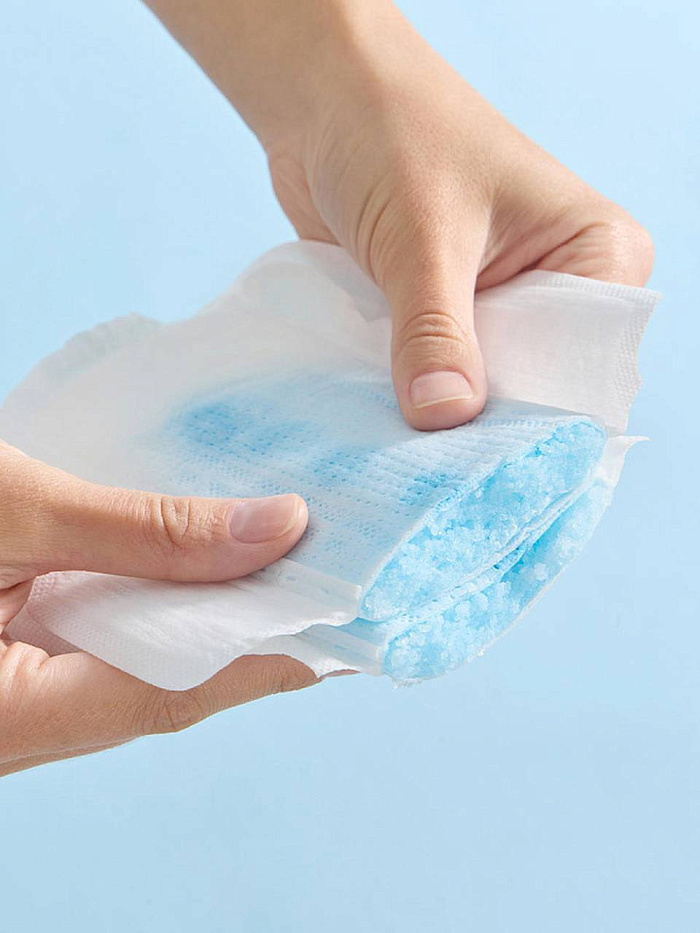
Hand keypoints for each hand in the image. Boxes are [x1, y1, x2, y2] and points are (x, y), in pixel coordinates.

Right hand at [0, 442, 314, 776]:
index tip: (345, 628)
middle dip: (244, 640)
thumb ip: (143, 529)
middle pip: (156, 691)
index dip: (264, 660)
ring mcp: (13, 704)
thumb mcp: (22, 511)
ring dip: (200, 625)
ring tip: (278, 576)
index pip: (166, 695)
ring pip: (130, 675)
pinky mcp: (13, 671)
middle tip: (325, 593)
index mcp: (6, 718)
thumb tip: (276, 527)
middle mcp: (11, 732)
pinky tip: (195, 576)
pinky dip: (150, 615)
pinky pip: (98, 655)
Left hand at [146, 0, 653, 430]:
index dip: (534, 415)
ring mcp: (501, 303)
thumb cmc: (394, 133)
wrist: (326, 101)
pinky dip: (409, 394)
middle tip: (436, 475)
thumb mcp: (423, 237)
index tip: (483, 466)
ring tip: (404, 459)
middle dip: (481, 422)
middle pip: (533, 383)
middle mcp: (559, 285)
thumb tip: (445, 419)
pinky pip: (437, 371)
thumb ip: (435, 331)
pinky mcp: (449, 314)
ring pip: (480, 383)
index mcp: (598, 254)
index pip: (584, 362)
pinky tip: (383, 428)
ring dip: (438, 412)